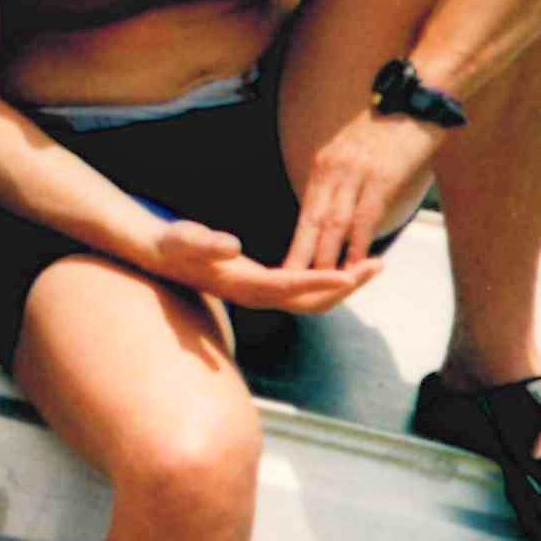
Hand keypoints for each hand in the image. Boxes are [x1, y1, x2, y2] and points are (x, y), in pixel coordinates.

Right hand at [141, 216, 382, 314]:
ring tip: (372, 265)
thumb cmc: (174, 244)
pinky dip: (329, 281)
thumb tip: (232, 247)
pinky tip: (344, 266)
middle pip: (312, 302)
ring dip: (344, 285)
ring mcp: (262, 294)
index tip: (350, 275)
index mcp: (243, 285)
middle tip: (378, 264)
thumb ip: (207, 244)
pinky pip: (305, 291)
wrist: (162, 255)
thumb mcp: (186, 238)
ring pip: (313, 300)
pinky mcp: (264, 287)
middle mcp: (258, 296)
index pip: (290, 287)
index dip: (321, 281)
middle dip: (347, 286)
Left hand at [282, 109, 444, 274]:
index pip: (306, 211)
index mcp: (325, 164)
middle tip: (289, 287)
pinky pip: (365, 217)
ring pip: (334, 223)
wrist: (419, 95)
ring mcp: (356, 173)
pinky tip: (356, 265)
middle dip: (301, 256)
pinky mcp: (382, 177)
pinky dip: (358, 244)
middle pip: (312, 221)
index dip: (296, 243)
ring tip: (318, 285)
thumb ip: (346, 179)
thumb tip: (344, 211)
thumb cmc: (393, 125)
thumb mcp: (357, 151)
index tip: (286, 268)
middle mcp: (334, 169)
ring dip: (326, 257)